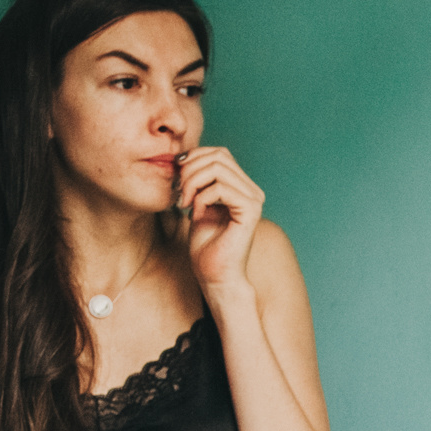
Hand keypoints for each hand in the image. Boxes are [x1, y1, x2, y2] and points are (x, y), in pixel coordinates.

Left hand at [175, 145, 264, 291]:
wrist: (215, 276)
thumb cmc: (206, 246)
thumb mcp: (197, 204)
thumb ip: (197, 180)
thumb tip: (185, 156)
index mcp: (242, 187)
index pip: (218, 154)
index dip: (194, 158)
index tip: (176, 179)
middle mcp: (252, 191)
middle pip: (218, 156)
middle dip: (190, 169)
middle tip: (177, 192)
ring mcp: (254, 200)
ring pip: (218, 168)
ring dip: (192, 182)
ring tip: (184, 203)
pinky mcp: (250, 211)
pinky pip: (220, 188)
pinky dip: (201, 198)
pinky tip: (195, 214)